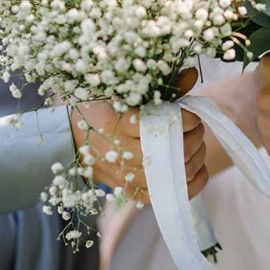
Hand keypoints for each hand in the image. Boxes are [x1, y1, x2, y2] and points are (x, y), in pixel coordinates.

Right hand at [69, 69, 208, 202]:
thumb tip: (192, 74)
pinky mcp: (128, 190)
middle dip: (194, 138)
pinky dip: (189, 185)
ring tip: (197, 145)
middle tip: (197, 129)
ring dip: (194, 159)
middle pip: (171, 151)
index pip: (161, 124)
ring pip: (173, 174)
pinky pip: (165, 195)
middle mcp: (117, 150)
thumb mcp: (125, 92)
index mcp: (113, 121)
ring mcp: (123, 174)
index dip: (186, 120)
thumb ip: (161, 87)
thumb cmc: (101, 110)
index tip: (192, 116)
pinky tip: (198, 170)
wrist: (70, 139)